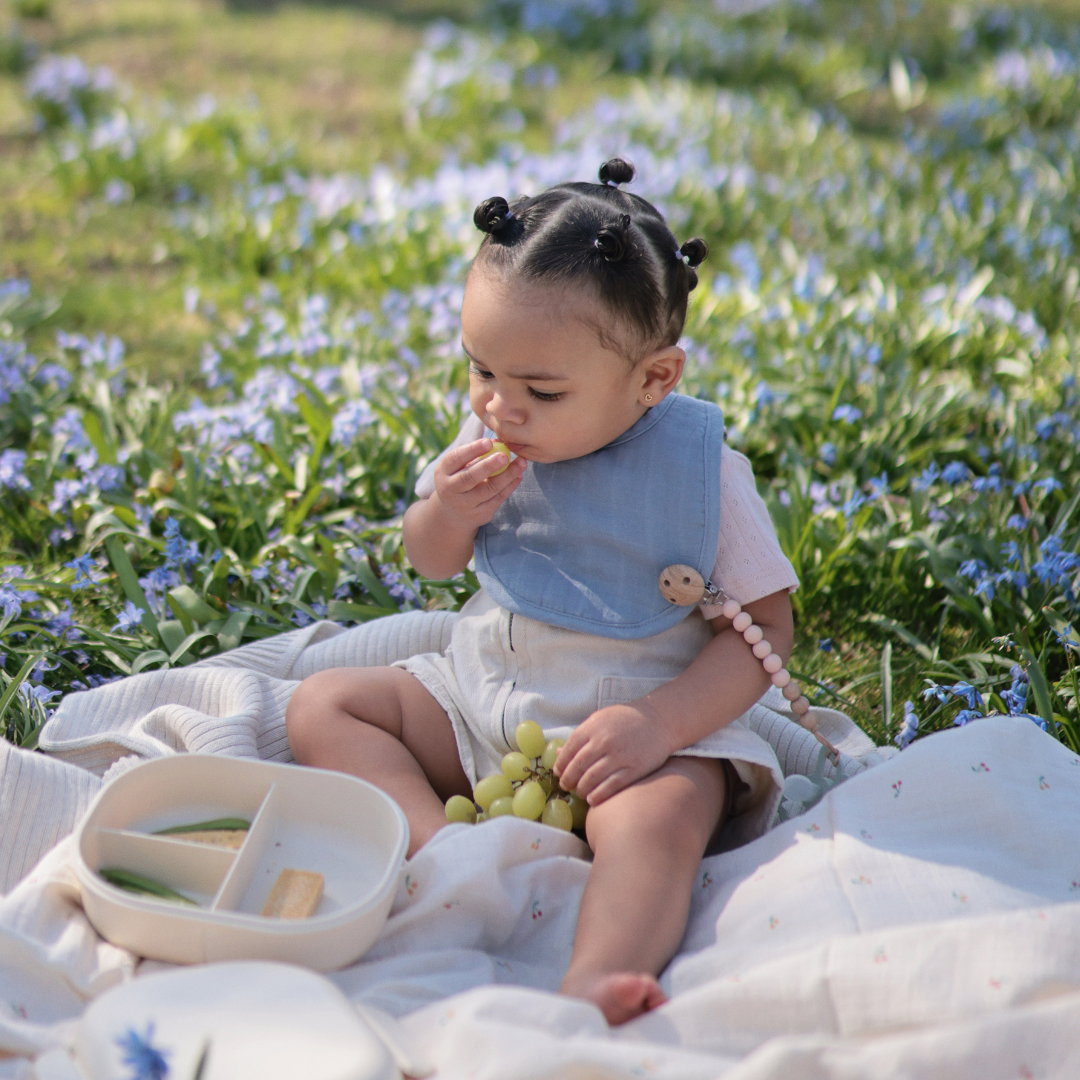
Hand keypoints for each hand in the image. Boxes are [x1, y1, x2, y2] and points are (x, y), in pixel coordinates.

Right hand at [431, 438, 526, 528]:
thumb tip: (500, 441)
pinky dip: (510, 486)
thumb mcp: (459, 467)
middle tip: (505, 455)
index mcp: (443, 472)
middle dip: (488, 466)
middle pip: (470, 477)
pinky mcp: (480, 515)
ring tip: (521, 463)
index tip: (488, 442)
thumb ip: (475, 454)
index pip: (456, 459)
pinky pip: (498, 499)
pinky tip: (518, 475)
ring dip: (507, 475)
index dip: (472, 450)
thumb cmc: (459, 479)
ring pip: (488, 490)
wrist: (452, 513)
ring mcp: (465, 505)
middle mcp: (450, 490)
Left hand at [553, 703, 673, 805]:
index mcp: (593, 727)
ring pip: (591, 779)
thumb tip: (557, 754)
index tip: (558, 773)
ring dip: (582, 790)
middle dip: (568, 780)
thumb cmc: (625, 721)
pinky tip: (593, 799)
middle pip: (577, 766)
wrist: (659, 720)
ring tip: (580, 793)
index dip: (561, 765)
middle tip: (566, 787)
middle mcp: (604, 741)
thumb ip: (580, 736)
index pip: (568, 750)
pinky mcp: (634, 768)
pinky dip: (599, 795)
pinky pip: (611, 786)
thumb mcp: (600, 720)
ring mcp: (619, 756)